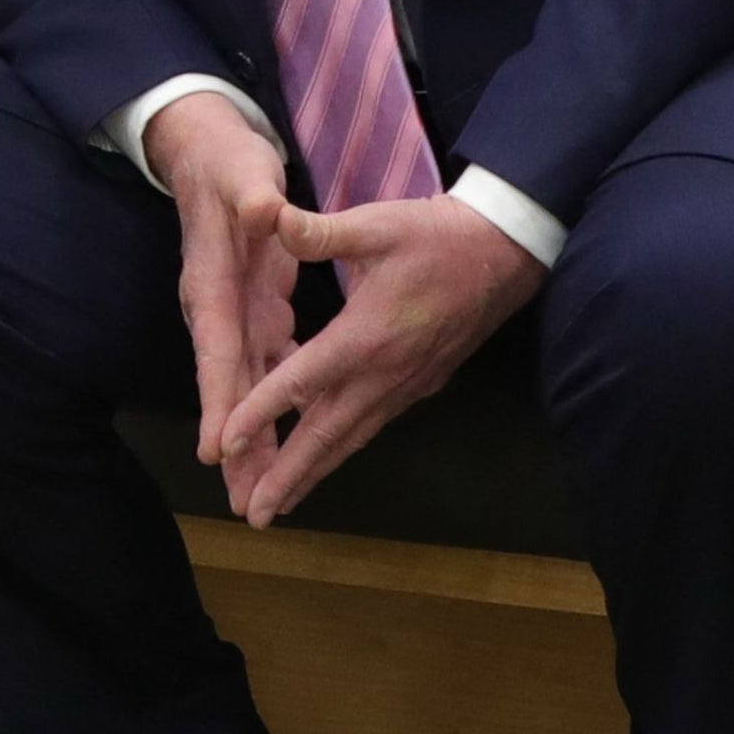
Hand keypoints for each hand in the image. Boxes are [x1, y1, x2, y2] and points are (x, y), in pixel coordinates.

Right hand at [145, 91, 299, 512]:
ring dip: (255, 437)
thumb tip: (264, 208)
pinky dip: (275, 405)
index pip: (217, 348)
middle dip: (235, 445)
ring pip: (246, 386)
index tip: (215, 448)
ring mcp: (234, 312)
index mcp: (214, 281)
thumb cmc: (227, 161)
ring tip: (264, 490)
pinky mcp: (253, 308)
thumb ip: (255, 193)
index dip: (218, 399)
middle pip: (227, 386)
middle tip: (245, 500)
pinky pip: (265, 366)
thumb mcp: (243, 169)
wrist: (208, 149)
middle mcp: (218, 307)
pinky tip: (294, 435)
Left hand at [217, 194, 548, 526]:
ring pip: (351, 438)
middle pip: (326, 434)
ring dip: (314, 473)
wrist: (507, 252)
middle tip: (254, 516)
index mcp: (364, 337)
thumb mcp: (376, 224)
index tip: (226, 445)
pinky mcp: (420, 384)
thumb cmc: (437, 236)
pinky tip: (323, 457)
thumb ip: (320, 230)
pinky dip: (342, 448)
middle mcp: (383, 373)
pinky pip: (371, 425)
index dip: (260, 414)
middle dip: (288, 477)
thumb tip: (270, 218)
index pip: (301, 383)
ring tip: (280, 505)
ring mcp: (405, 385)